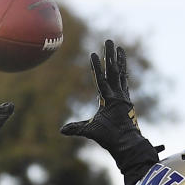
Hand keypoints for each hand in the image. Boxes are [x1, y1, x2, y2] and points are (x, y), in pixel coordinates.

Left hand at [61, 40, 160, 184]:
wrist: (123, 144)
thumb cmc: (109, 138)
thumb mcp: (89, 130)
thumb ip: (76, 128)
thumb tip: (61, 130)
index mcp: (108, 100)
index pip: (103, 80)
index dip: (100, 68)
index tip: (97, 56)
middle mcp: (115, 94)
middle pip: (112, 71)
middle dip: (110, 56)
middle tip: (109, 41)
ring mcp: (120, 95)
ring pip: (115, 71)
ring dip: (113, 56)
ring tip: (113, 43)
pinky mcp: (123, 97)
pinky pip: (116, 78)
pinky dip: (117, 66)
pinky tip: (118, 54)